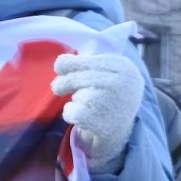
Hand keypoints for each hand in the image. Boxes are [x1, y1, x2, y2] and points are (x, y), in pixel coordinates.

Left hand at [52, 20, 145, 164]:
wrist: (121, 134)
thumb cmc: (111, 97)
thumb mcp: (114, 72)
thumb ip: (98, 56)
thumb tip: (90, 46)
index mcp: (124, 67)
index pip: (86, 61)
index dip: (69, 64)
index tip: (61, 68)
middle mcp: (119, 83)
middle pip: (77, 77)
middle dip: (64, 82)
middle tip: (57, 87)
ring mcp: (111, 102)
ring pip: (75, 94)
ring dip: (73, 100)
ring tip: (85, 105)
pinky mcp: (101, 122)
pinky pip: (71, 111)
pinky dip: (71, 114)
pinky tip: (82, 118)